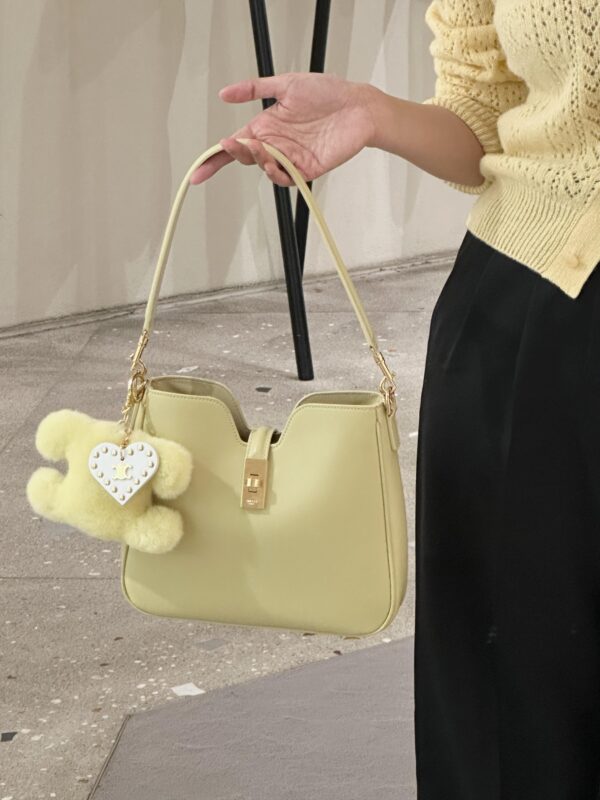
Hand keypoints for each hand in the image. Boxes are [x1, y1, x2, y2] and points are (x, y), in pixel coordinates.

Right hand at [189, 72, 375, 186]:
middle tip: (232, 144)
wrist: (358, 107)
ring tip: (258, 147)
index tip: (199, 172)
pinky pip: (286, 178)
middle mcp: (276, 144)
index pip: (236, 145)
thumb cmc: (328, 93)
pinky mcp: (307, 169)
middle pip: (246, 157)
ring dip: (257, 159)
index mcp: (267, 126)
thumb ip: (255, 89)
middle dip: (236, 154)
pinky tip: (275, 162)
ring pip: (264, 167)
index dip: (216, 158)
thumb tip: (224, 94)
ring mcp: (291, 158)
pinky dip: (277, 173)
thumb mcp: (286, 84)